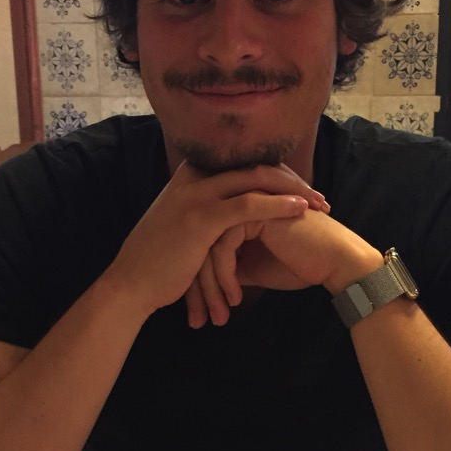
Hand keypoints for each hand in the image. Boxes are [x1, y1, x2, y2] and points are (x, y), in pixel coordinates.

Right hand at [104, 160, 329, 321]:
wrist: (130, 285)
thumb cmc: (158, 265)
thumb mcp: (181, 229)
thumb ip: (204, 216)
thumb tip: (231, 221)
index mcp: (191, 178)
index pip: (243, 165)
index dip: (277, 176)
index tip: (303, 191)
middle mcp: (193, 178)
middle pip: (254, 167)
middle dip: (293, 181)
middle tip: (321, 198)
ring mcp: (197, 194)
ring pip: (256, 180)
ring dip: (294, 192)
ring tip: (320, 205)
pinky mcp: (201, 217)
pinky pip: (248, 205)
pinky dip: (278, 205)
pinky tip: (300, 210)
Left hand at [186, 203, 381, 325]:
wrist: (335, 261)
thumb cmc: (299, 264)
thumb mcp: (253, 269)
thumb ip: (230, 267)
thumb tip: (205, 282)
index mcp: (235, 214)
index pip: (201, 246)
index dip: (197, 282)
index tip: (198, 314)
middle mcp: (236, 203)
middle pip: (199, 245)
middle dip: (197, 287)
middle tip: (198, 320)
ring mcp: (244, 203)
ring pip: (207, 246)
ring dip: (211, 286)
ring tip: (218, 315)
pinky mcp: (253, 211)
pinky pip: (224, 245)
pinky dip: (225, 276)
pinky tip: (235, 297)